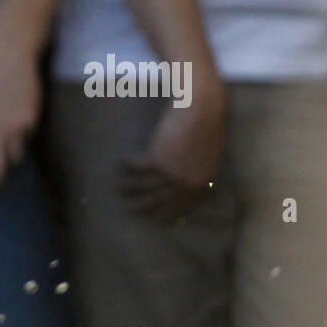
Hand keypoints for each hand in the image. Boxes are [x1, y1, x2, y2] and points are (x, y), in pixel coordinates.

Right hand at [119, 82, 226, 221]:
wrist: (202, 110)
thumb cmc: (207, 128)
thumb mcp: (207, 158)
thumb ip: (195, 175)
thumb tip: (180, 186)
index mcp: (200, 185)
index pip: (179, 208)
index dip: (162, 214)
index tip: (150, 217)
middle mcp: (185, 184)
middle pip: (157, 202)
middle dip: (140, 207)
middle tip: (128, 208)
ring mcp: (170, 173)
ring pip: (143, 187)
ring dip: (127, 188)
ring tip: (119, 187)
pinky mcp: (156, 160)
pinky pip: (135, 168)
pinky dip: (127, 164)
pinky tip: (122, 162)